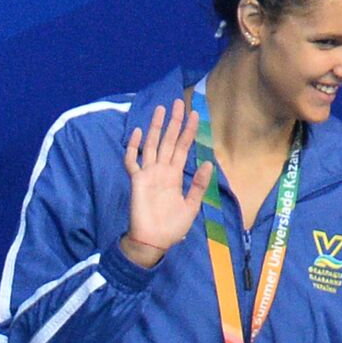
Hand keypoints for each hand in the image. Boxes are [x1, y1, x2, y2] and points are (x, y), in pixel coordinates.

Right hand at [121, 100, 212, 267]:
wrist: (155, 241)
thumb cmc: (172, 226)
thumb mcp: (192, 206)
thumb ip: (199, 185)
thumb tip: (208, 163)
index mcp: (175, 175)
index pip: (182, 148)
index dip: (188, 132)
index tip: (195, 115)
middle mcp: (162, 170)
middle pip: (168, 140)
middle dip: (173, 122)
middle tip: (178, 102)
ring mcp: (148, 173)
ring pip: (152, 144)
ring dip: (155, 127)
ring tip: (161, 109)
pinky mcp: (137, 180)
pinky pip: (133, 160)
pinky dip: (134, 147)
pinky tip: (137, 133)